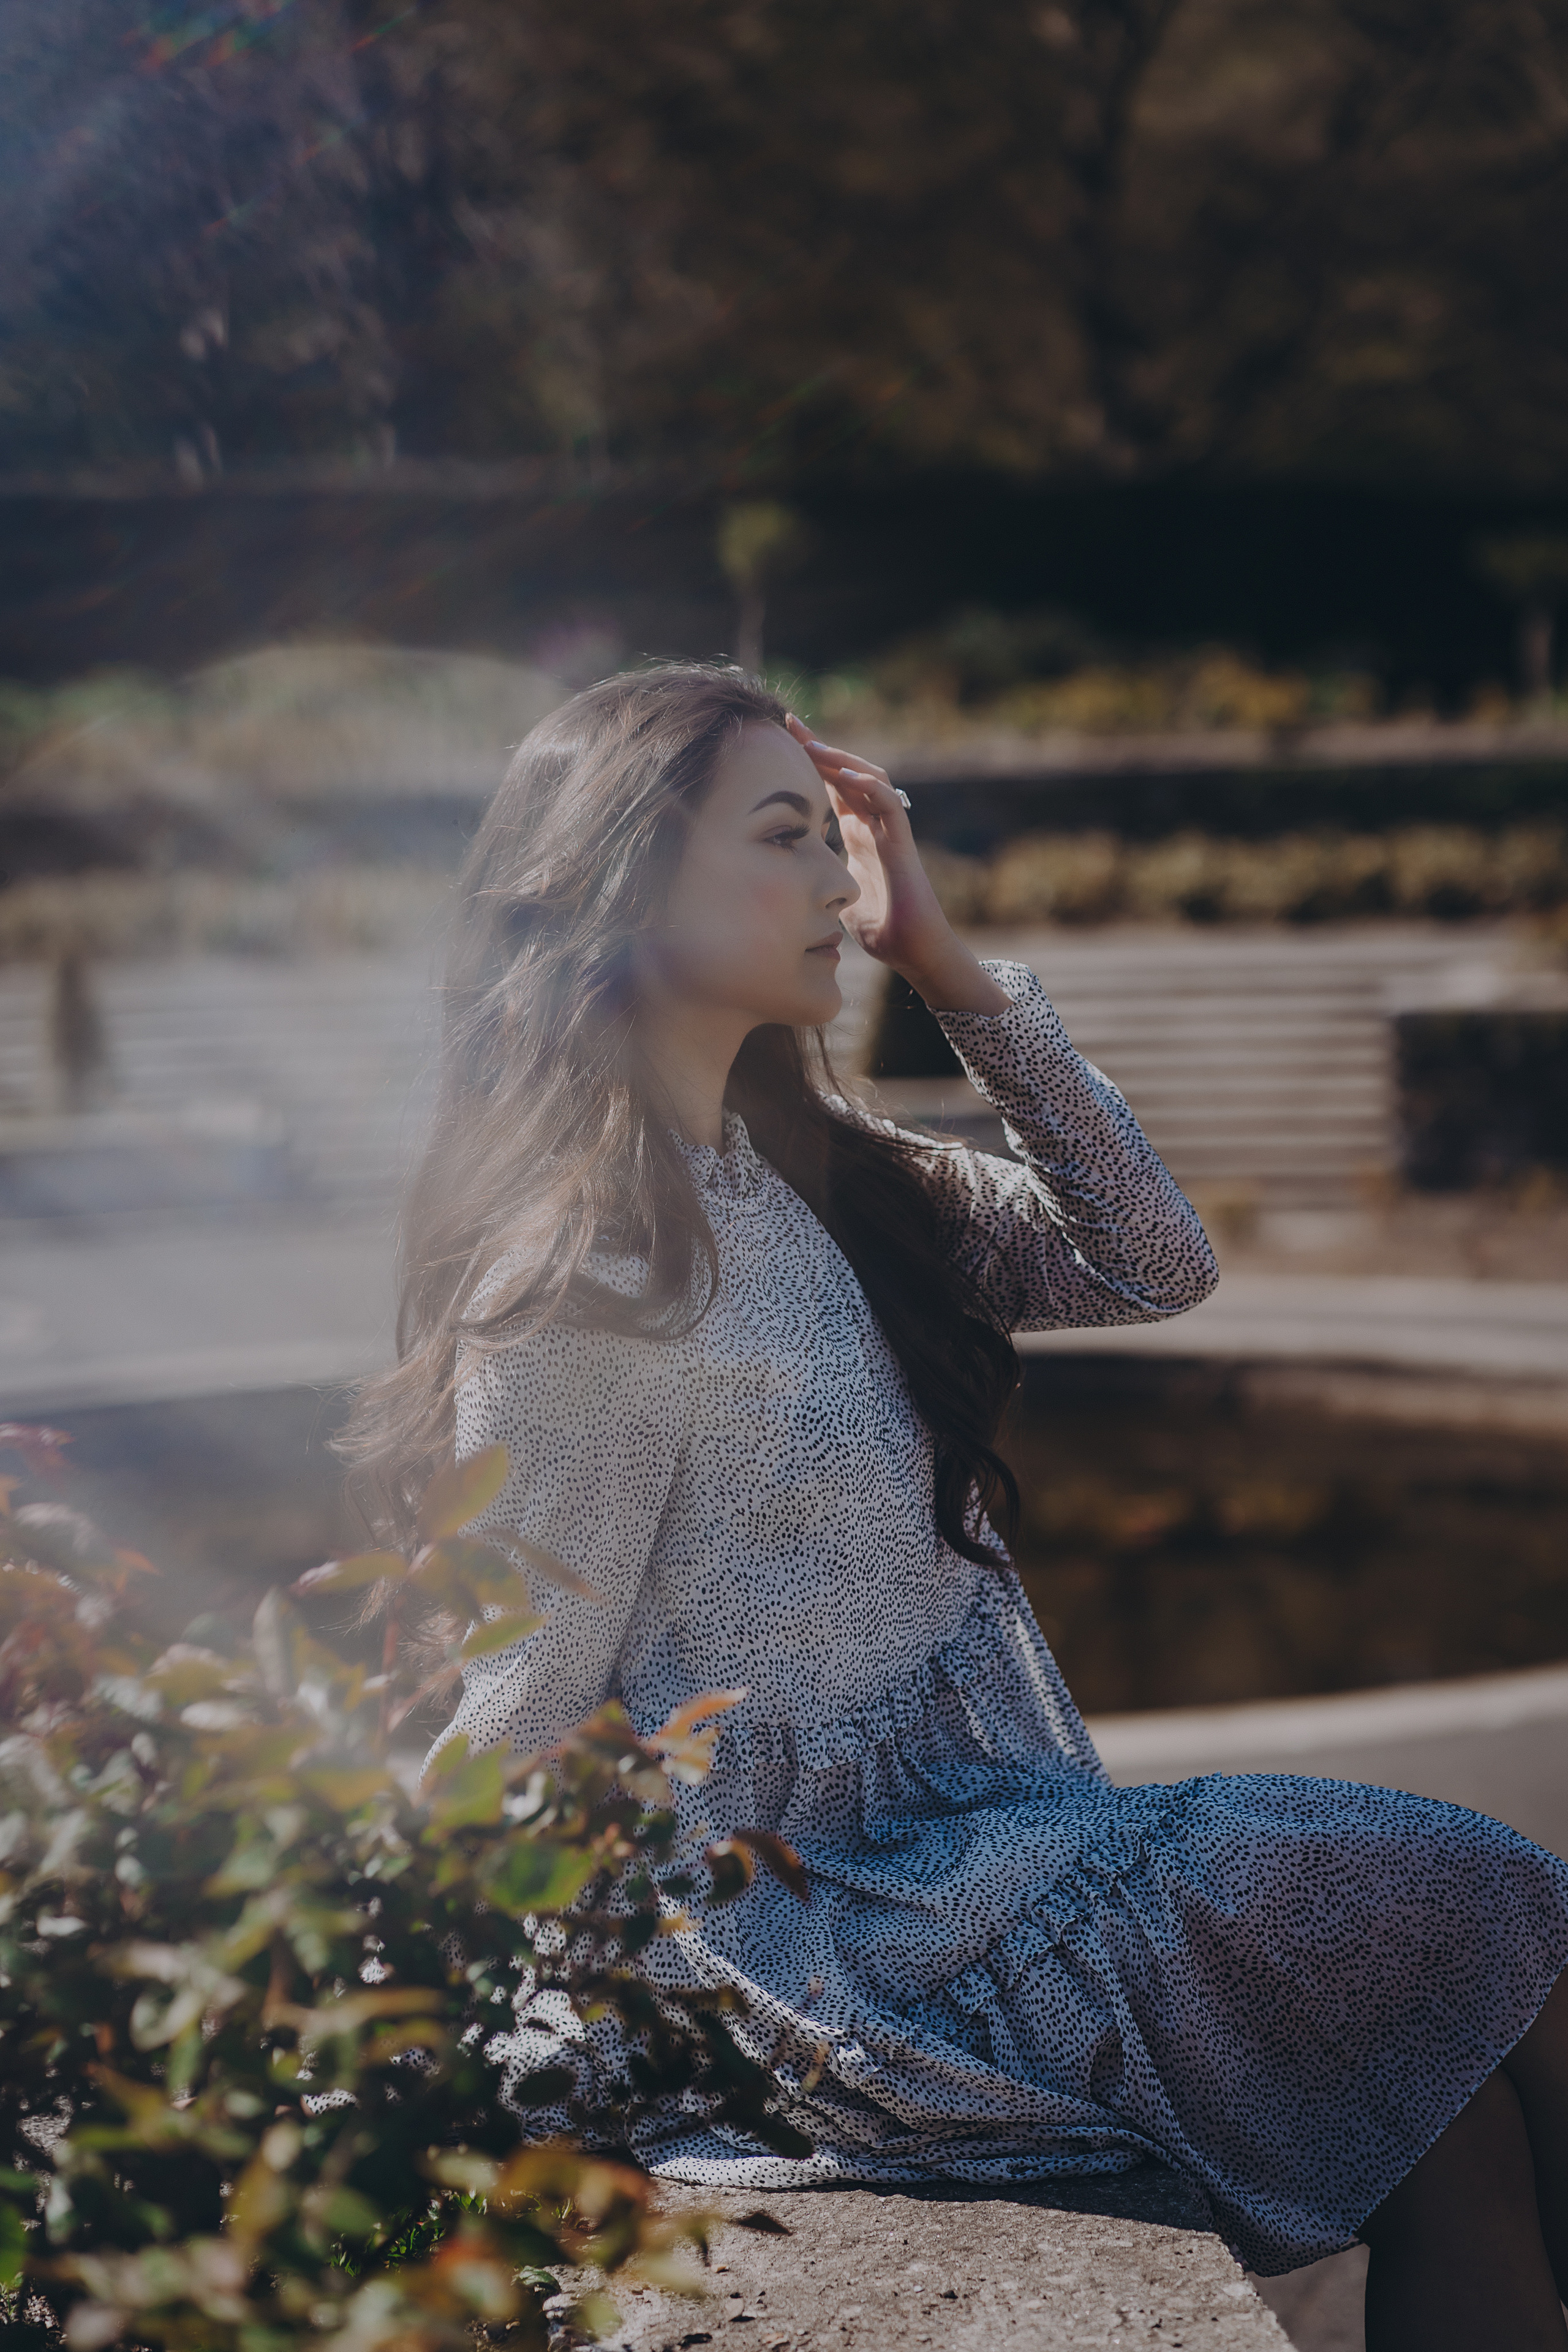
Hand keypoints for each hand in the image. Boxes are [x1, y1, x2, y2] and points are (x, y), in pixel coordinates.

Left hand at [785, 714, 1008, 1014]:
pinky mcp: (903, 845)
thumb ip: (819, 878)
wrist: (912, 951)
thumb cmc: (881, 928)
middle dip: (820, 747)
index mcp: (856, 833)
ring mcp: (890, 832)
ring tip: (814, 746)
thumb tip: (786, 878)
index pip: (831, 786)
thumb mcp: (836, 896)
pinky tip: (848, 776)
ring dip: (843, 760)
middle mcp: (873, 825)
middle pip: (848, 773)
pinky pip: (891, 806)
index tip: (781, 737)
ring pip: (871, 780)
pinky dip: (871, 788)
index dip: (810, 761)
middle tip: (790, 724)